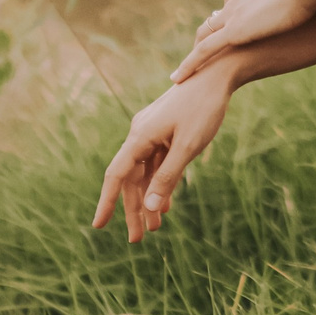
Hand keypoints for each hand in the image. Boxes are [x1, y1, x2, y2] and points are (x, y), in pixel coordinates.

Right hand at [91, 66, 234, 241]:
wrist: (216, 74)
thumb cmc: (204, 108)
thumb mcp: (188, 147)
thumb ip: (167, 177)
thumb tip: (148, 207)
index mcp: (140, 136)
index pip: (116, 175)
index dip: (107, 202)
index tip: (99, 226)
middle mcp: (140, 134)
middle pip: (131, 179)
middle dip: (133, 210)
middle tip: (137, 240)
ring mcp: (152, 132)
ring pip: (145, 173)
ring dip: (149, 199)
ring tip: (154, 229)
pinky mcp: (165, 131)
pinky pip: (157, 163)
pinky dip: (160, 183)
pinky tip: (164, 205)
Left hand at [170, 0, 313, 83]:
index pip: (233, 4)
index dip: (230, 19)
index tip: (231, 33)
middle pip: (214, 20)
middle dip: (208, 37)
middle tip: (200, 55)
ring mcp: (231, 13)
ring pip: (205, 36)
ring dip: (194, 54)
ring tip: (184, 72)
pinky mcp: (233, 31)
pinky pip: (204, 50)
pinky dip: (189, 64)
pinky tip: (180, 78)